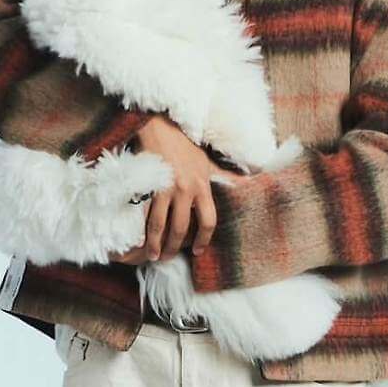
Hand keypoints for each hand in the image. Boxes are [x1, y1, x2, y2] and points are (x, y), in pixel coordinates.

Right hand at [109, 115, 245, 263]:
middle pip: (181, 227)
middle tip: (168, 258)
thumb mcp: (208, 162)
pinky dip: (141, 229)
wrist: (159, 127)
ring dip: (155, 244)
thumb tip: (249, 182)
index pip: (208, 220)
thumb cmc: (184, 146)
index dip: (203, 239)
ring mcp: (164, 188)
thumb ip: (225, 177)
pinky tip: (138, 241)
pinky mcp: (147, 185)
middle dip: (174, 247)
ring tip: (152, 256)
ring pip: (160, 224)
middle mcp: (185, 189)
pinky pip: (143, 213)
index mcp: (202, 185)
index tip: (197, 250)